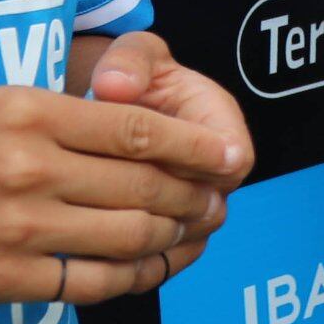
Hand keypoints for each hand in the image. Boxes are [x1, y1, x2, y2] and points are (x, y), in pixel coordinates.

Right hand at [0, 84, 245, 307]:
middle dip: (195, 195)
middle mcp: (29, 168)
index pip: (136, 130)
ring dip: (175, 236)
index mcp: (27, 112)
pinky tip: (152, 269)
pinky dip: (134, 278)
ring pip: (128, 235)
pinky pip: (91, 284)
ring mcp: (19, 228)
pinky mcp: (5, 280)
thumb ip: (57, 113)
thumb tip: (132, 126)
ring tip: (195, 230)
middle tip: (221, 198)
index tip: (227, 155)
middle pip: (144, 184)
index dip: (195, 147)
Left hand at [83, 31, 253, 264]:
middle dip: (162, 215)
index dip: (194, 170)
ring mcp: (194, 212)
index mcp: (221, 126)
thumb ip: (128, 62)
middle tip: (103, 213)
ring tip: (92, 241)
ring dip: (144, 247)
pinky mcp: (168, 238)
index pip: (231, 160)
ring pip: (183, 244)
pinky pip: (159, 265)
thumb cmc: (130, 77)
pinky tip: (92, 260)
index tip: (146, 167)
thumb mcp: (132, 55)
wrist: (118, 106)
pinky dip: (131, 268)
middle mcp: (216, 176)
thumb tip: (113, 86)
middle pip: (207, 212)